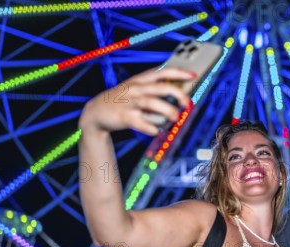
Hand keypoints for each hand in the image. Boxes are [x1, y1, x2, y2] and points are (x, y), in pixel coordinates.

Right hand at [79, 67, 195, 135]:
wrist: (96, 112)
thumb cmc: (122, 100)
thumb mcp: (135, 88)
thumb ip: (154, 88)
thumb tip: (179, 91)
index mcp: (140, 80)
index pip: (162, 72)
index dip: (178, 72)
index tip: (193, 75)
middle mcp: (135, 88)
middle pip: (160, 87)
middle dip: (177, 94)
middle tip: (187, 103)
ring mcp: (129, 102)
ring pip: (151, 103)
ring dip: (166, 110)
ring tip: (176, 118)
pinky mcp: (124, 117)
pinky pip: (140, 122)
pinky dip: (151, 127)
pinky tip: (157, 130)